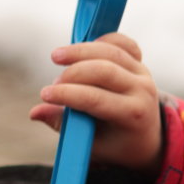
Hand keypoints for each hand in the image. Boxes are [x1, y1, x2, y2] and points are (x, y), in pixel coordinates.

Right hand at [29, 32, 161, 171]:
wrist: (147, 137)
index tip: (45, 94)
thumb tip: (35, 113)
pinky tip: (82, 46)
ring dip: (81, 51)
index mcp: (133, 115)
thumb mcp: (92, 144)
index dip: (68, 94)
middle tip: (55, 82)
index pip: (96, 99)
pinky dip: (102, 39)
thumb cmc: (115, 143)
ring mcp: (143, 74)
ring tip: (57, 57)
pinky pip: (123, 43)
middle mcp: (142, 91)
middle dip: (73, 73)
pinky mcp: (139, 63)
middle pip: (104, 70)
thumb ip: (64, 127)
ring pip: (111, 52)